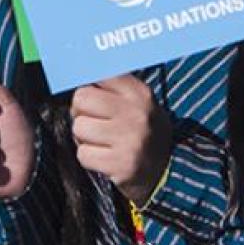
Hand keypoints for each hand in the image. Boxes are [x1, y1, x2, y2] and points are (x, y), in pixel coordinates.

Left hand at [70, 74, 171, 205]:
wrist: (165, 169)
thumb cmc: (142, 131)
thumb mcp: (137, 102)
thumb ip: (111, 87)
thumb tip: (78, 77)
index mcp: (139, 93)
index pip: (97, 75)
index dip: (88, 88)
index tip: (92, 98)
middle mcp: (136, 113)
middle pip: (81, 99)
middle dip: (81, 112)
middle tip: (93, 121)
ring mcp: (129, 140)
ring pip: (79, 128)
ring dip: (84, 137)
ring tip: (101, 141)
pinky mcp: (121, 164)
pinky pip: (83, 154)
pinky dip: (88, 157)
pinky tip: (103, 156)